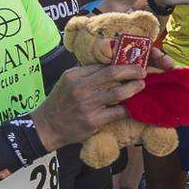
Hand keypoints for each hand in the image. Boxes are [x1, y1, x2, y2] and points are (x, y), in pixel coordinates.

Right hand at [30, 63, 149, 149]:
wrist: (47, 126)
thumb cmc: (60, 101)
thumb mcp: (68, 81)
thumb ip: (87, 73)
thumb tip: (111, 65)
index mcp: (74, 75)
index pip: (102, 64)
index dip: (121, 62)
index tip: (133, 62)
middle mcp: (80, 88)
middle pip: (112, 73)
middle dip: (131, 71)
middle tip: (142, 71)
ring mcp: (87, 105)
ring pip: (117, 93)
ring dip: (133, 88)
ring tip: (141, 85)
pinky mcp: (93, 121)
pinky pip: (117, 112)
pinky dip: (129, 108)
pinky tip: (135, 105)